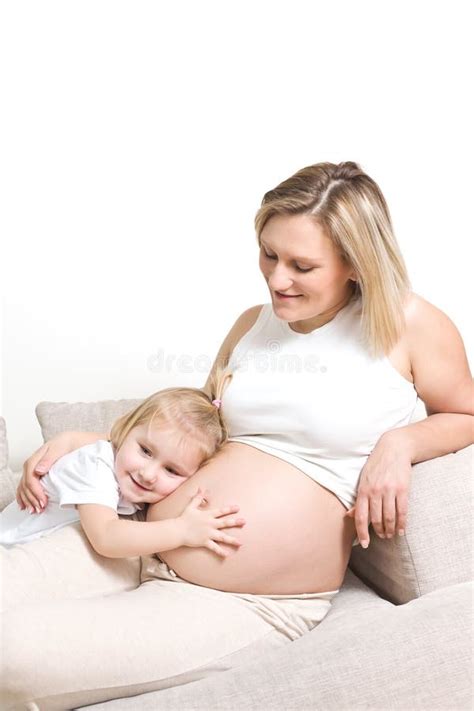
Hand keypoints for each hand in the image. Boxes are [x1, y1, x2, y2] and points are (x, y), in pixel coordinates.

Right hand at [16, 431, 77, 511]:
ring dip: (28, 500)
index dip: (35, 491)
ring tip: (35, 511)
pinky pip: (24, 487)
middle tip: (40, 509)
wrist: (70, 441)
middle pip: (25, 484)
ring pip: (23, 488)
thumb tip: (38, 470)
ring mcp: (31, 471)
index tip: (43, 500)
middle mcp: (31, 465)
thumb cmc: (66, 444)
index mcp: (35, 458)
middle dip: (32, 498)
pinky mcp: (34, 475)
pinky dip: (24, 497)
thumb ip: (48, 459)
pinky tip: (25, 506)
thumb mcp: (59, 449)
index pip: (30, 477)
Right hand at [177, 488, 244, 557]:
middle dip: (235, 522)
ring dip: (232, 540)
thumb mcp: (191, 506)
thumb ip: (198, 498)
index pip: (221, 511)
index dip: (229, 509)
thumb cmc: (184, 518)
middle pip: (225, 523)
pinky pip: (214, 547)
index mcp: (207, 515)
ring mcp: (208, 534)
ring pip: (222, 537)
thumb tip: (201, 488)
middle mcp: (210, 524)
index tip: (238, 508)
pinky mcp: (204, 542)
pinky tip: (227, 555)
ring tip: (240, 543)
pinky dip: (220, 551)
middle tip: (244, 522)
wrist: (177, 530)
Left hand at [345, 431, 411, 548]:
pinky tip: (401, 530)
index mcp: (363, 490)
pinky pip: (402, 511)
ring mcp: (389, 490)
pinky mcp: (403, 489)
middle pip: (376, 520)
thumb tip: (349, 516)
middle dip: (379, 532)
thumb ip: (358, 499)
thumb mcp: (364, 480)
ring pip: (389, 517)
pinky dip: (402, 524)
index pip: (361, 517)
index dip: (362, 533)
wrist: (394, 448)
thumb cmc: (377, 465)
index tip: (365, 544)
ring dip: (390, 530)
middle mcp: (375, 491)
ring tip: (391, 535)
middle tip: (382, 537)